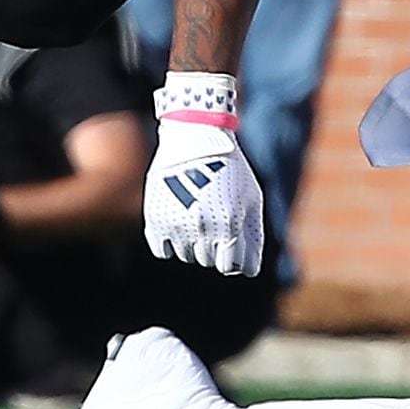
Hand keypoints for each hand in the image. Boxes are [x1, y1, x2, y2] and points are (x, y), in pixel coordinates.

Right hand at [146, 73, 266, 273]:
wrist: (195, 138)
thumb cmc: (231, 169)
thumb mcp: (252, 198)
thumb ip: (253, 235)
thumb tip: (249, 270)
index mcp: (229, 224)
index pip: (229, 266)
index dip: (233, 258)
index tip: (232, 245)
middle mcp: (202, 227)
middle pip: (208, 261)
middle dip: (214, 248)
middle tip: (215, 220)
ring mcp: (177, 224)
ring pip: (186, 255)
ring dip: (193, 244)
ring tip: (198, 215)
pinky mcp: (156, 218)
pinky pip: (162, 251)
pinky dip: (170, 244)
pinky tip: (179, 224)